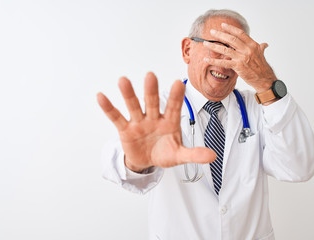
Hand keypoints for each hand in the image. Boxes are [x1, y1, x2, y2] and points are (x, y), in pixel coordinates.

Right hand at [97, 72, 215, 171]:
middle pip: (152, 103)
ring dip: (128, 94)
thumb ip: (194, 154)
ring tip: (123, 80)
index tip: (179, 83)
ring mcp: (139, 122)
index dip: (176, 97)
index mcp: (170, 122)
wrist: (147, 161)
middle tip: (150, 75)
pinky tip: (101, 96)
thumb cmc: (165, 153)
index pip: (174, 107)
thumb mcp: (179, 155)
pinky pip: (117, 117)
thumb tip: (213, 156)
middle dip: (151, 91)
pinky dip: (109, 108)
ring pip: (134, 106)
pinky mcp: (125, 129)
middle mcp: (154, 118)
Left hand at [203, 23, 276, 92]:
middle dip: (220, 34)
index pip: (240, 34)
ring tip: (205, 43)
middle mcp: (247, 50)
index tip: (223, 25)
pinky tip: (206, 59)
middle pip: (231, 39)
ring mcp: (242, 58)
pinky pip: (223, 62)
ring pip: (225, 50)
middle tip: (212, 31)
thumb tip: (264, 44)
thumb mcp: (262, 55)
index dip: (231, 29)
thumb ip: (260, 48)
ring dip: (214, 46)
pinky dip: (214, 61)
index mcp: (253, 45)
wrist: (264, 79)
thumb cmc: (262, 68)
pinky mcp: (238, 66)